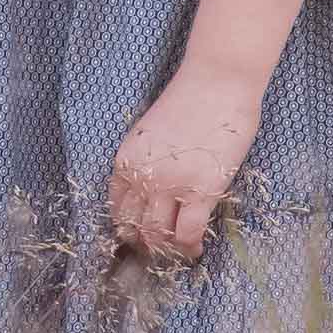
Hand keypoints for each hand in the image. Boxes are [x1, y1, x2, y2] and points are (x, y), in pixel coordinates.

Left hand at [106, 61, 264, 259]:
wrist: (216, 81)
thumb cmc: (188, 99)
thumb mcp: (149, 132)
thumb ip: (145, 162)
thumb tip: (151, 193)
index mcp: (126, 160)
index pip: (116, 208)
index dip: (127, 228)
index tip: (139, 236)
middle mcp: (142, 176)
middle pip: (134, 227)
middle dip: (145, 244)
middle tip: (160, 250)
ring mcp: (171, 185)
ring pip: (158, 236)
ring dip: (168, 250)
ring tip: (179, 251)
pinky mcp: (201, 190)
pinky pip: (188, 232)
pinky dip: (190, 247)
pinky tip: (196, 248)